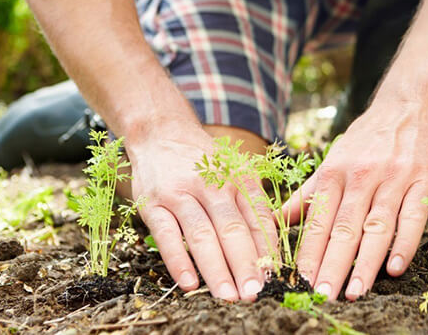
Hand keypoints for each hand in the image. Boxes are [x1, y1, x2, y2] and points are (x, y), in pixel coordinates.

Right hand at [126, 123, 276, 300]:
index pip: (257, 217)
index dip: (267, 249)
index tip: (274, 277)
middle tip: (254, 293)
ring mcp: (180, 193)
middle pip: (232, 229)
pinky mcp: (153, 204)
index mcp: (238, 177)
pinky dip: (178, 260)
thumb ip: (250, 204)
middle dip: (245, 264)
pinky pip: (166, 235)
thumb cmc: (204, 161)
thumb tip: (270, 249)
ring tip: (228, 295)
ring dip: (216, 269)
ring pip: (202, 235)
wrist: (160, 133)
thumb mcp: (234, 171)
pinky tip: (189, 283)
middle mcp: (211, 184)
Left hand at [285, 101, 427, 299]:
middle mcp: (361, 177)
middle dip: (331, 264)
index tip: (298, 282)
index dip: (308, 253)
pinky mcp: (423, 180)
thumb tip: (277, 220)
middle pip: (344, 227)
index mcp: (335, 173)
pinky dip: (404, 243)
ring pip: (376, 225)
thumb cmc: (368, 136)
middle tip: (322, 295)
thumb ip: (309, 193)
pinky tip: (395, 267)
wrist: (410, 102)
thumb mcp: (333, 159)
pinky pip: (413, 216)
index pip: (318, 220)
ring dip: (365, 262)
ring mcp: (393, 179)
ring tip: (355, 291)